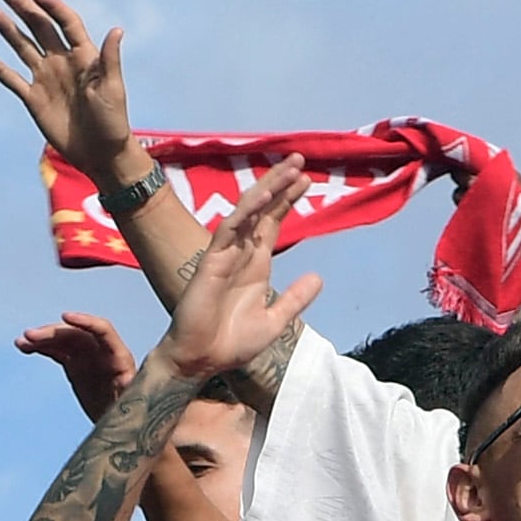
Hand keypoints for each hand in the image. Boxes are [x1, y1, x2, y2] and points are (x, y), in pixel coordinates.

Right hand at [0, 0, 140, 178]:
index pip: (66, 23)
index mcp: (84, 56)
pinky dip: (1, 70)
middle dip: (24, 8)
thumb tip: (117, 30)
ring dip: (9, 31)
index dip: (53, 6)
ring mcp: (46, 78)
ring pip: (24, 48)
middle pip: (40, 28)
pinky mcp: (34, 98)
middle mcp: (62, 62)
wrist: (101, 152)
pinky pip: (13, 80)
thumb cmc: (112, 120)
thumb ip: (109, 60)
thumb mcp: (112, 88)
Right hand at [18, 311, 139, 420]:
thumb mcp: (132, 403)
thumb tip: (128, 381)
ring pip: (62, 339)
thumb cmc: (131, 414)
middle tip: (29, 336)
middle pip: (76, 333)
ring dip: (42, 338)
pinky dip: (41, 347)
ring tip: (21, 342)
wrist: (121, 423)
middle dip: (53, 332)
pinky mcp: (75, 364)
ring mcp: (88, 356)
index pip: (102, 330)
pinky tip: (24, 347)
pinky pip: (57, 350)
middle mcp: (103, 351)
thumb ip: (129, 389)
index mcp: (119, 357)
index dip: (85, 321)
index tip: (64, 317)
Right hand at [154, 159, 323, 383]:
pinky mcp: (211, 262)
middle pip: (263, 210)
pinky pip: (229, 230)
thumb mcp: (274, 321)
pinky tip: (263, 195)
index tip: (306, 180)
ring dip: (267, 189)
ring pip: (247, 212)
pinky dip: (246, 212)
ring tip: (287, 169)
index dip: (288, 201)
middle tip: (299, 160)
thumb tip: (318, 277)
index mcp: (255, 265)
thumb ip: (294, 298)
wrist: (202, 360)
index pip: (273, 223)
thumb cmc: (231, 343)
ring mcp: (225, 255)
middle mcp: (240, 254)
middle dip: (280, 184)